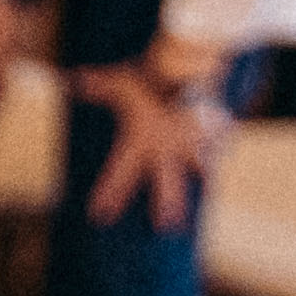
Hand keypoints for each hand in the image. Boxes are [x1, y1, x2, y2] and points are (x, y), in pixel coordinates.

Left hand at [76, 58, 227, 231]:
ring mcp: (193, 143)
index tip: (98, 216)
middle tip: (165, 226)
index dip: (109, 195)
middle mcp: (168, 149)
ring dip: (200, 184)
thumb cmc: (149, 80)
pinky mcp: (213, 132)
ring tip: (205, 198)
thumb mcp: (120, 83)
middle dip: (167, 206)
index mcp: (142, 141)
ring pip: (199, 171)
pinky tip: (222, 155)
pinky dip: (220, 149)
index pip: (120, 174)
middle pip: (167, 185)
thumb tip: (72, 80)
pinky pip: (219, 145)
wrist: (187, 69)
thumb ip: (98, 86)